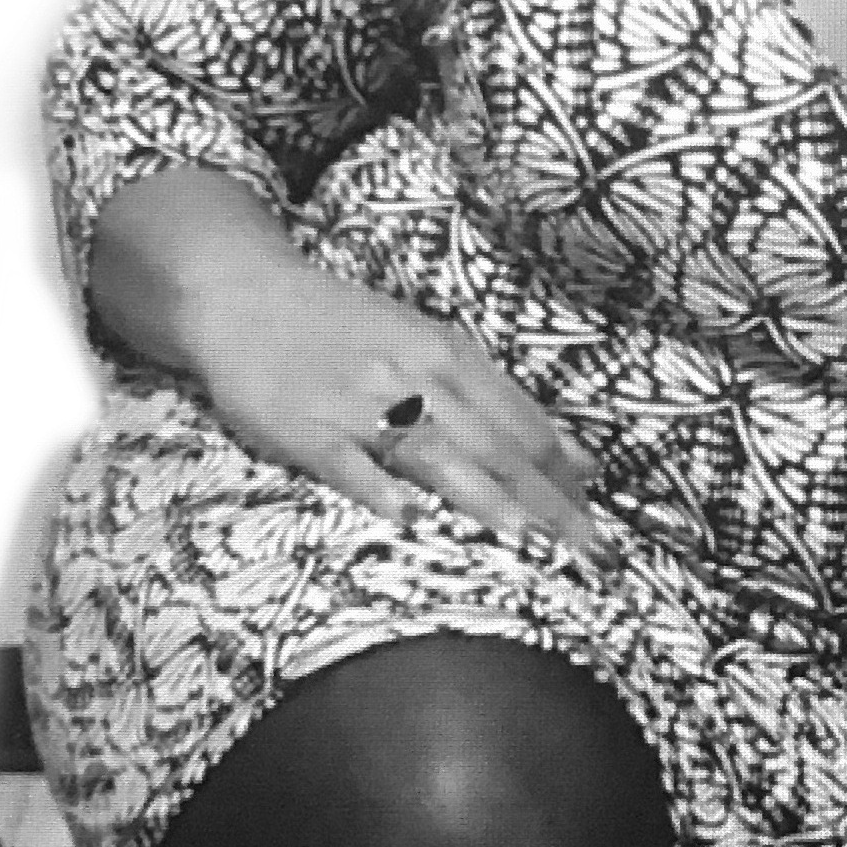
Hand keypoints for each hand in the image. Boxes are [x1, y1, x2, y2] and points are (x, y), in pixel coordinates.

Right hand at [198, 259, 598, 553]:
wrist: (245, 292)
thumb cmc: (347, 328)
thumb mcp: (427, 346)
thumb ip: (495, 401)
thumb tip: (578, 460)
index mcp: (450, 356)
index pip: (526, 427)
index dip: (567, 479)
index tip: (601, 526)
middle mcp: (414, 377)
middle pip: (494, 447)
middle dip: (546, 503)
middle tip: (588, 553)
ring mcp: (359, 403)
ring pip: (433, 453)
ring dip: (481, 496)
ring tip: (524, 538)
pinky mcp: (304, 426)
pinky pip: (347, 461)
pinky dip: (377, 487)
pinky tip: (406, 516)